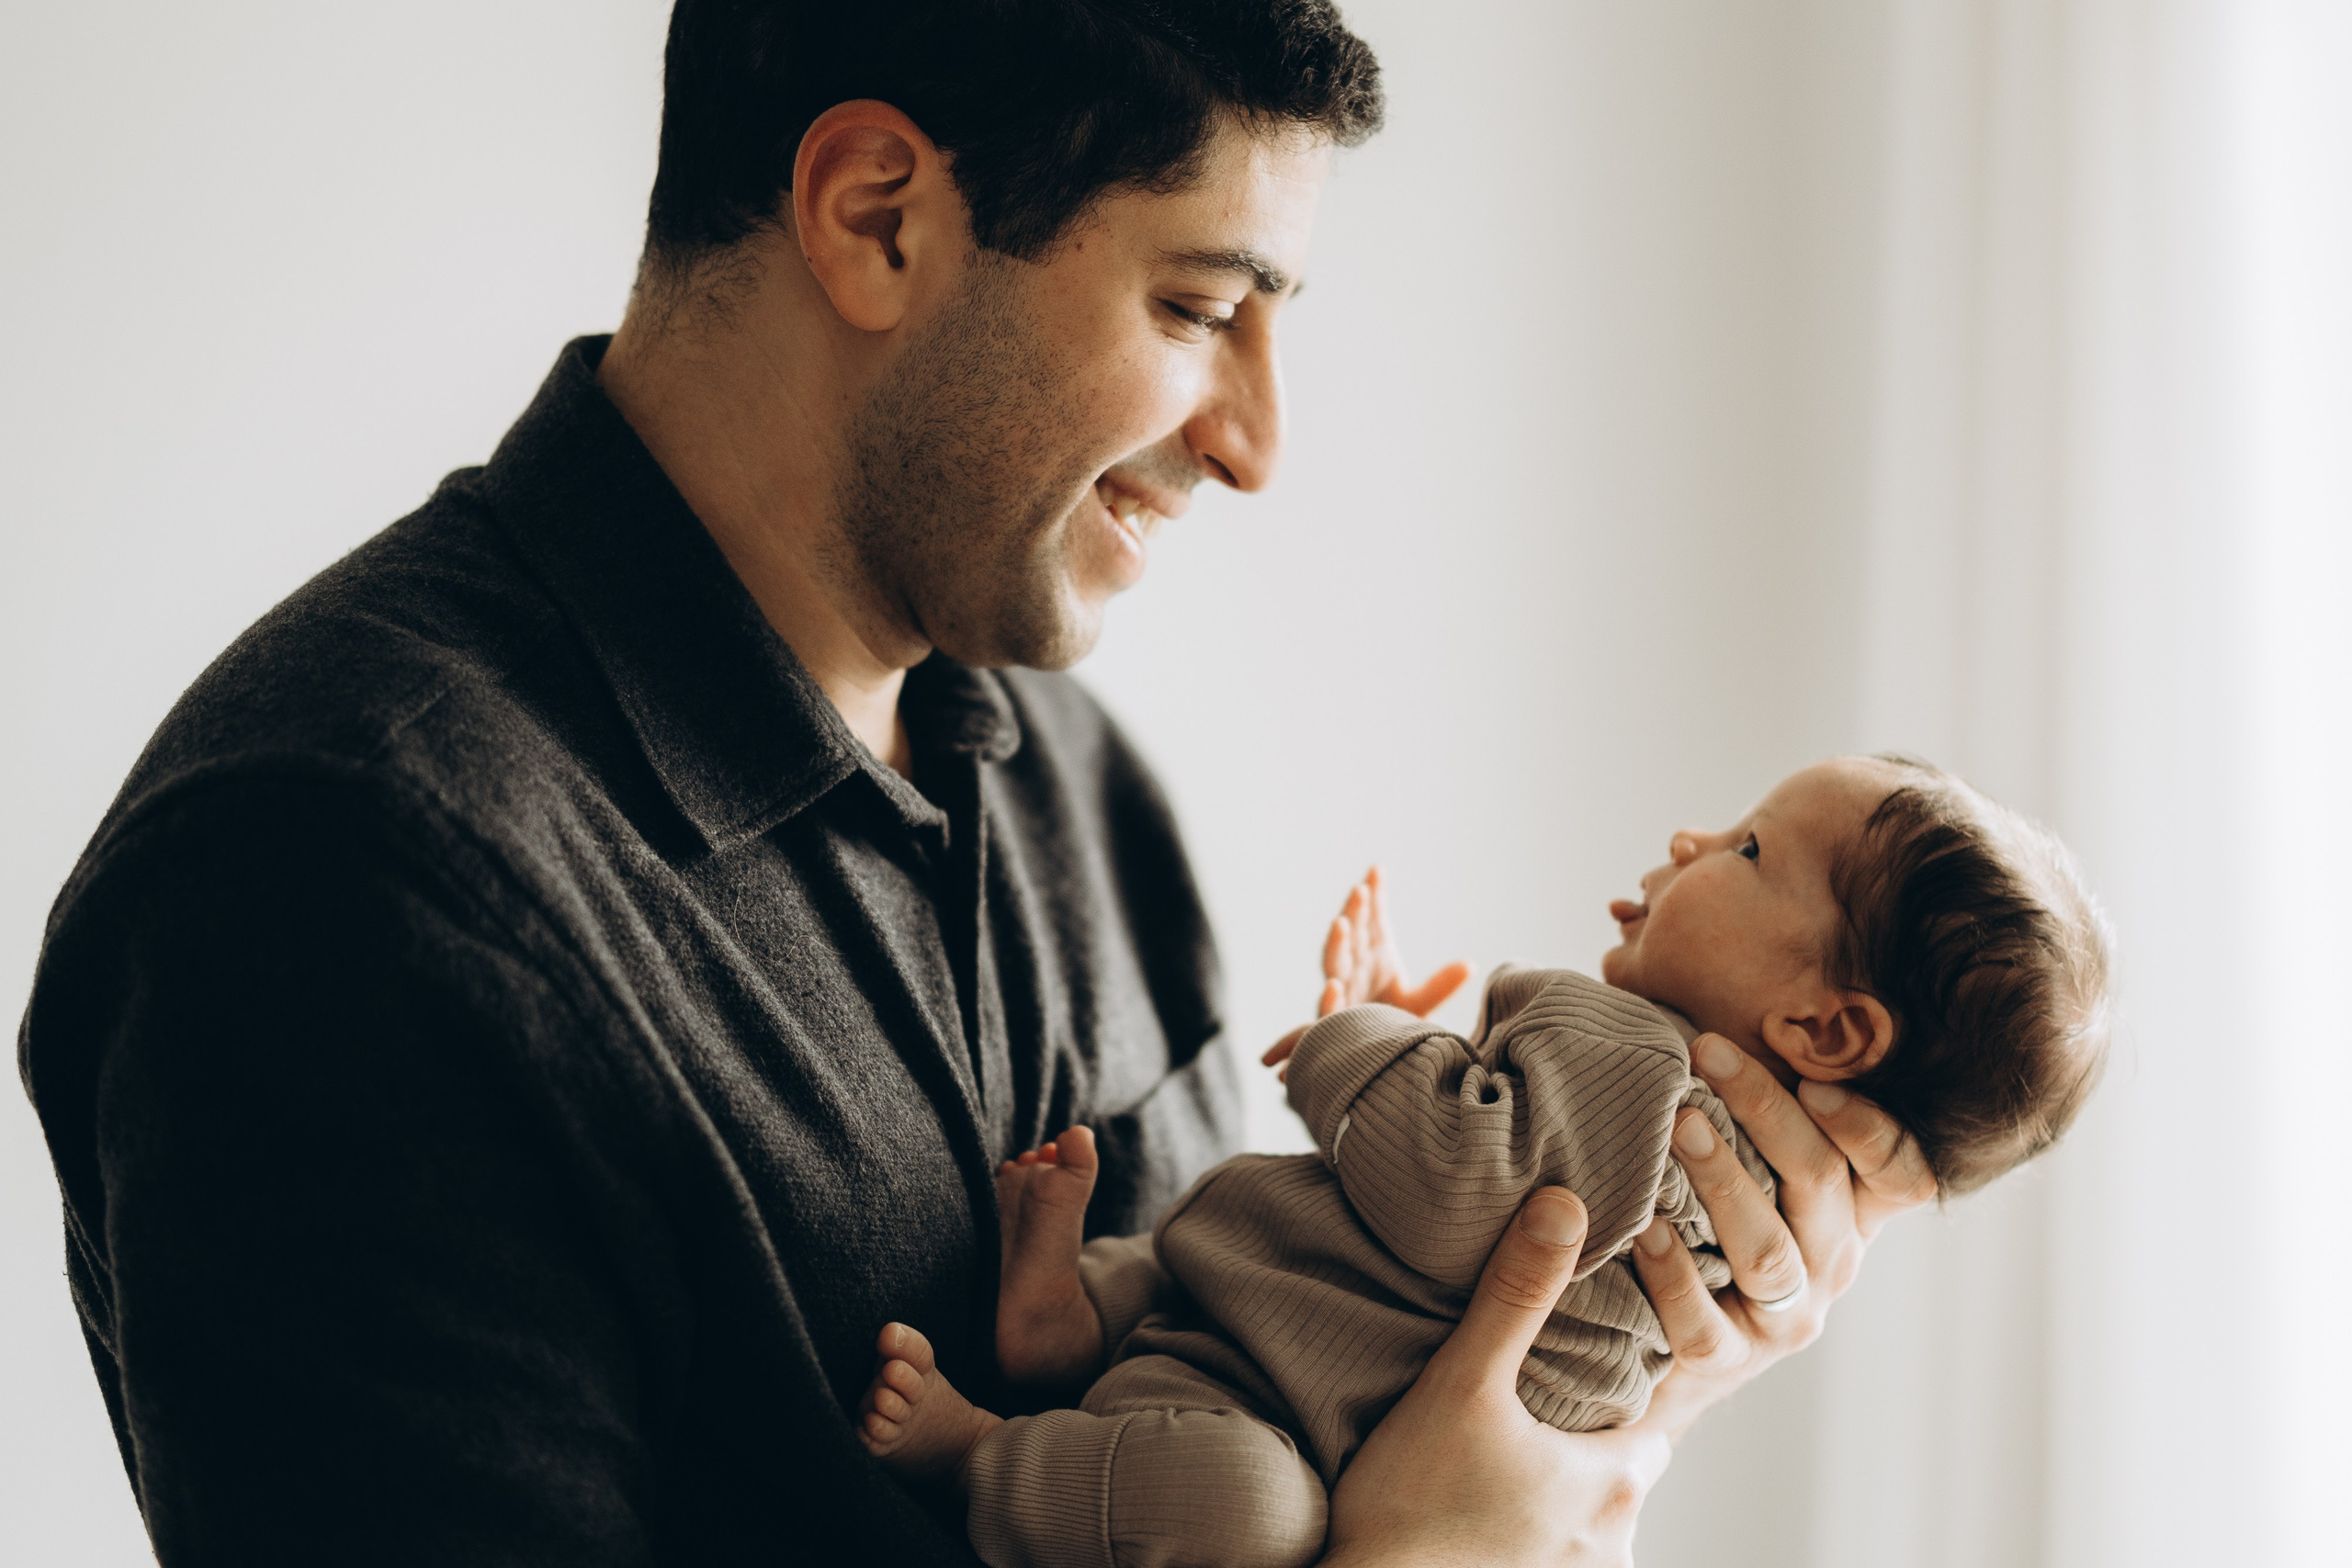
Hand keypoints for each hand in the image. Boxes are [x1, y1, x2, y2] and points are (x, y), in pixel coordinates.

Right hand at [1262, 867, 1470, 1075]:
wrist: (1368, 1059)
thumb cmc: (1389, 1022)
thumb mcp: (1419, 1002)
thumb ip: (1440, 985)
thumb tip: (1471, 964)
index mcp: (1374, 956)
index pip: (1372, 920)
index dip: (1373, 897)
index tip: (1377, 870)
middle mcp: (1354, 969)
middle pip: (1352, 935)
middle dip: (1355, 912)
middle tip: (1361, 890)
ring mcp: (1342, 992)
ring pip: (1334, 963)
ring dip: (1336, 943)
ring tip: (1341, 923)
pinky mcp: (1333, 1022)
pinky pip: (1328, 1009)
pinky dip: (1330, 999)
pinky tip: (1333, 986)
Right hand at [1323, 1189, 1670, 1566]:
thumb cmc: (1408, 1502)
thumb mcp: (1460, 1381)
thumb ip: (1515, 1294)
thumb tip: (1565, 1206)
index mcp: (1617, 1482)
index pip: (1658, 1409)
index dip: (1632, 1373)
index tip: (1600, 1342)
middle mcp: (1613, 1542)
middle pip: (1624, 1459)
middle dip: (1593, 1422)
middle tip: (1546, 1382)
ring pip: (1591, 1508)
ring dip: (1564, 1476)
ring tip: (1515, 1436)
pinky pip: (1557, 1544)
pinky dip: (1537, 1516)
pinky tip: (1492, 1495)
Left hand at [1626, 1033, 1937, 1440]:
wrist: (1659, 1349)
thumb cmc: (1701, 1217)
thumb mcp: (1744, 1156)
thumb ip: (1743, 1091)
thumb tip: (1681, 966)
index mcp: (1849, 1211)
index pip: (1901, 1171)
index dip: (1869, 1126)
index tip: (1816, 1079)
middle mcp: (1831, 1264)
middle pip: (1821, 1186)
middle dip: (1767, 1112)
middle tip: (1706, 1052)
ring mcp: (1784, 1320)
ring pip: (1767, 1250)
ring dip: (1723, 1180)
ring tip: (1677, 1127)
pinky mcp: (1727, 1363)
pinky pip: (1704, 1324)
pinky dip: (1672, 1273)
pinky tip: (1643, 1228)